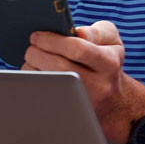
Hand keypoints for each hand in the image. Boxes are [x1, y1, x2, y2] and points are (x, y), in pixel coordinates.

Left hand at [22, 19, 144, 143]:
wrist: (113, 99)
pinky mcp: (69, 112)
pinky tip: (37, 74)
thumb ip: (95, 31)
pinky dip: (34, 82)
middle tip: (31, 47)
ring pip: (49, 84)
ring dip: (33, 68)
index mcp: (109, 62)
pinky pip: (44, 96)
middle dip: (38, 54)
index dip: (53, 41)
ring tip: (33, 60)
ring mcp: (84, 102)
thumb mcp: (110, 40)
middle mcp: (99, 85)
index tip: (36, 36)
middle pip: (59, 68)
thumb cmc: (107, 62)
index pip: (78, 49)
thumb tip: (76, 33)